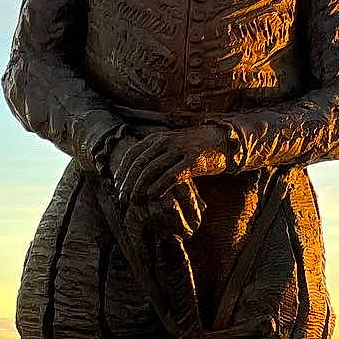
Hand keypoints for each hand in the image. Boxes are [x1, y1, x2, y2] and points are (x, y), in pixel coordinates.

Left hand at [111, 126, 228, 204]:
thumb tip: (133, 175)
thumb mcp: (170, 149)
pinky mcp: (194, 159)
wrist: (222, 141)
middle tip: (122, 198)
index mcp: (157, 138)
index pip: (133, 154)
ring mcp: (180, 149)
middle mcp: (166, 141)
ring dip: (140, 186)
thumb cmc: (193, 150)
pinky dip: (160, 185)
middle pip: (140, 162)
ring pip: (153, 168)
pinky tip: (152, 196)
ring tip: (135, 200)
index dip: (122, 171)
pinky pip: (173, 174)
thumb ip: (154, 158)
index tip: (117, 186)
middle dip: (128, 182)